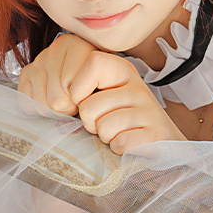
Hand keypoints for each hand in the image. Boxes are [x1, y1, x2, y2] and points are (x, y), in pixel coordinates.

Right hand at [18, 34, 98, 116]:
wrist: (92, 66)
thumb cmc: (102, 76)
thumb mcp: (109, 78)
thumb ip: (100, 89)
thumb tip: (79, 108)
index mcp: (78, 45)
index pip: (72, 88)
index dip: (81, 100)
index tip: (89, 96)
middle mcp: (56, 49)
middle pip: (56, 99)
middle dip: (68, 107)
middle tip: (77, 102)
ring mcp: (39, 60)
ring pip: (41, 103)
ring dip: (54, 109)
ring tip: (66, 100)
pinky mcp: (26, 71)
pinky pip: (27, 103)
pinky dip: (39, 107)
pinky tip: (51, 98)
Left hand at [19, 35, 185, 153]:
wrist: (160, 142)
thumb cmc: (119, 119)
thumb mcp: (100, 95)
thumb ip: (77, 90)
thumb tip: (51, 101)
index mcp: (121, 70)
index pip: (92, 63)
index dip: (77, 88)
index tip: (82, 102)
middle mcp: (137, 85)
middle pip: (89, 106)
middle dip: (90, 123)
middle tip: (104, 123)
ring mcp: (149, 108)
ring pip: (104, 127)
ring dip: (105, 138)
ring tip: (117, 133)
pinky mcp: (157, 132)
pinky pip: (121, 143)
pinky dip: (120, 149)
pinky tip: (129, 144)